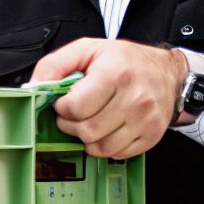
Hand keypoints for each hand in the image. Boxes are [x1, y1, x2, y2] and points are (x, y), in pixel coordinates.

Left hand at [32, 39, 187, 157]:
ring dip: (87, 138)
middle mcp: (135, 98)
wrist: (169, 73)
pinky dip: (105, 146)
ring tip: (92, 121)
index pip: (76, 107)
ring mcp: (145, 120)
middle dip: (72, 125)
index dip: (64, 108)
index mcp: (117, 73)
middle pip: (86, 131)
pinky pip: (115, 154)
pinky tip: (108, 129)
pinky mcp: (151, 136)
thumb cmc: (125, 61)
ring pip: (99, 148)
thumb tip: (34, 87)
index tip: (67, 101)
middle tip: (77, 114)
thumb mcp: (88, 49)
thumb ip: (55, 65)